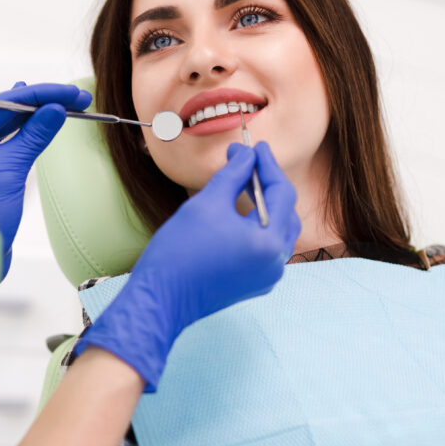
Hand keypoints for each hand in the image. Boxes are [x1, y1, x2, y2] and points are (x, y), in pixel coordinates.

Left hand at [0, 82, 91, 277]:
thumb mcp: (10, 169)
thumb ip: (33, 136)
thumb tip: (56, 109)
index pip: (3, 103)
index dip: (40, 95)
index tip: (70, 94)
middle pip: (7, 112)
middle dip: (43, 103)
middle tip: (78, 98)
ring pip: (11, 127)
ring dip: (39, 116)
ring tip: (68, 104)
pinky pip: (12, 145)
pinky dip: (31, 134)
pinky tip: (43, 120)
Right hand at [77, 141, 300, 390]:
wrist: (160, 299)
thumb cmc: (180, 252)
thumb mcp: (207, 203)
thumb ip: (233, 174)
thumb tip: (245, 155)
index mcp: (270, 242)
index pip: (281, 193)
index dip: (267, 165)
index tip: (253, 146)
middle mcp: (276, 262)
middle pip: (284, 212)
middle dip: (267, 184)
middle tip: (248, 161)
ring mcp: (266, 277)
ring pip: (276, 230)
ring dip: (263, 204)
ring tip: (243, 182)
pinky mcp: (253, 284)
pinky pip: (264, 247)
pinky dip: (256, 225)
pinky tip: (238, 212)